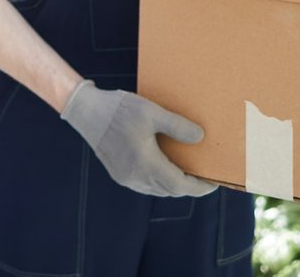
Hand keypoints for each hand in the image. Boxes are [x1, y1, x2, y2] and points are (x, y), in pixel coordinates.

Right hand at [60, 81, 215, 196]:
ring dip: (173, 184)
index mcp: (146, 164)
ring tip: (186, 171)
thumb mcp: (150, 112)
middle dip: (189, 186)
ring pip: (157, 190)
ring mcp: (126, 177)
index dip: (200, 187)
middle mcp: (136, 176)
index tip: (214, 183)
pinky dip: (159, 181)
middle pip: (170, 190)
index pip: (180, 185)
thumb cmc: (118, 109)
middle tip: (203, 175)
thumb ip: (177, 126)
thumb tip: (200, 137)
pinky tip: (163, 167)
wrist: (85, 111)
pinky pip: (145, 185)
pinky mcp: (118, 173)